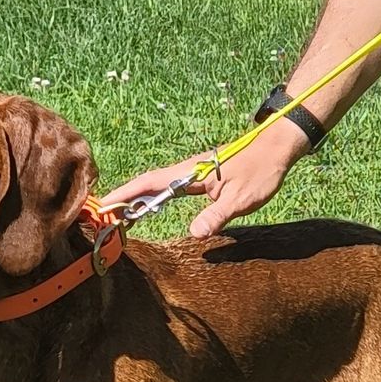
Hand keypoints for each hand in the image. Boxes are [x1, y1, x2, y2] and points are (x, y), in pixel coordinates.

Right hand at [97, 121, 306, 238]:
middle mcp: (186, 170)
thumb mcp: (241, 198)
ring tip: (119, 215)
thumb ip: (216, 215)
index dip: (124, 194)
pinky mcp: (201, 176)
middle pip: (147, 184)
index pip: (149, 183)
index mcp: (189, 173)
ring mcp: (193, 172)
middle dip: (124, 198)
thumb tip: (194, 234)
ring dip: (137, 198)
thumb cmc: (260, 170)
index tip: (103, 205)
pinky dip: (154, 197)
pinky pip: (170, 187)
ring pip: (157, 185)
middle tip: (103, 216)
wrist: (277, 147)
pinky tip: (151, 206)